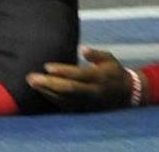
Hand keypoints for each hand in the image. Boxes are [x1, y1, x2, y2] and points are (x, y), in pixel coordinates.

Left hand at [26, 46, 145, 110]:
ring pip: (64, 99)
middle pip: (68, 89)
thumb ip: (96, 55)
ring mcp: (88, 103)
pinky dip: (52, 98)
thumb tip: (83, 49)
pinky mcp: (84, 110)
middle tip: (31, 77)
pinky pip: (65, 105)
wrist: (126, 95)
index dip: (62, 71)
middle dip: (48, 83)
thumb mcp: (109, 59)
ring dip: (46, 91)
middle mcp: (92, 92)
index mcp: (99, 77)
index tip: (47, 66)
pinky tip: (41, 91)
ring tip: (31, 82)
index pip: (78, 75)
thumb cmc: (114, 72)